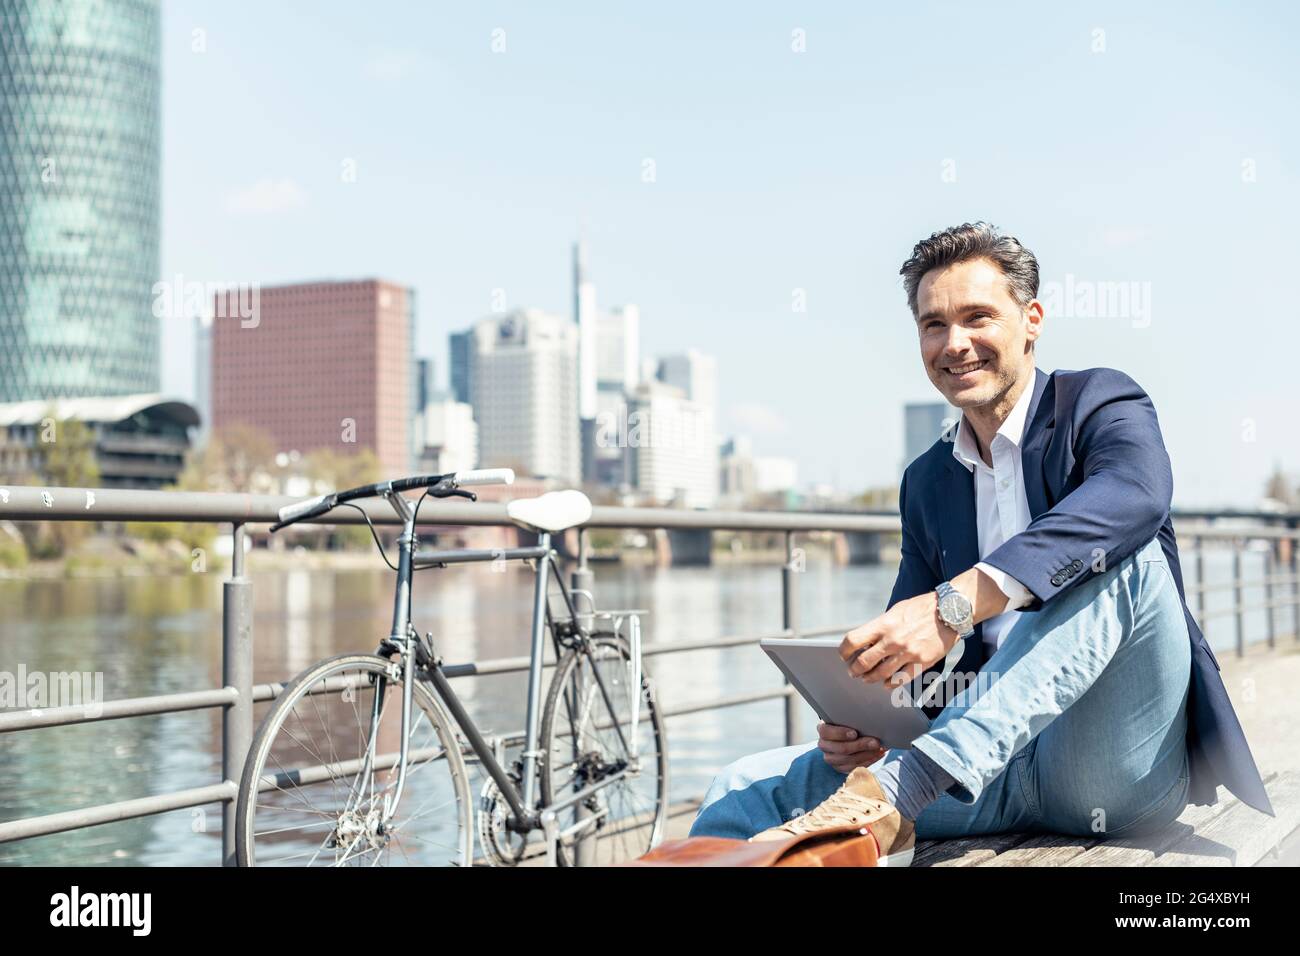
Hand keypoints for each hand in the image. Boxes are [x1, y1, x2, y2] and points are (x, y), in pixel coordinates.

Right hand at [817, 721, 886, 772]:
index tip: (855, 733)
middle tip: (875, 742)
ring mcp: (831, 758)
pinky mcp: (840, 768)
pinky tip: (878, 754)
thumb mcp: (846, 717)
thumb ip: (851, 716)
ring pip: (849, 760)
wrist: (846, 734)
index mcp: (823, 730)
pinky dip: (869, 761)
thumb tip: (867, 712)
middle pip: (841, 748)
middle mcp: (824, 745)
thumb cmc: (848, 722)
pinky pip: (855, 767)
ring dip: (867, 754)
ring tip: (879, 748)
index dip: (840, 733)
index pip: (826, 732)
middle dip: (860, 745)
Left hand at [838, 590, 955, 688]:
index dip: (844, 650)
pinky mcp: (922, 662)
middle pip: (863, 662)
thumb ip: (880, 626)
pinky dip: (890, 684)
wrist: (950, 610)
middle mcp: (893, 640)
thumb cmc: (921, 608)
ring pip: (880, 674)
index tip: (843, 654)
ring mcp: (908, 653)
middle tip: (853, 671)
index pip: (853, 640)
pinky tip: (886, 683)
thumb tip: (865, 641)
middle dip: (854, 669)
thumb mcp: (896, 611)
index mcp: (884, 624)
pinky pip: (901, 680)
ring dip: (869, 678)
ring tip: (866, 678)